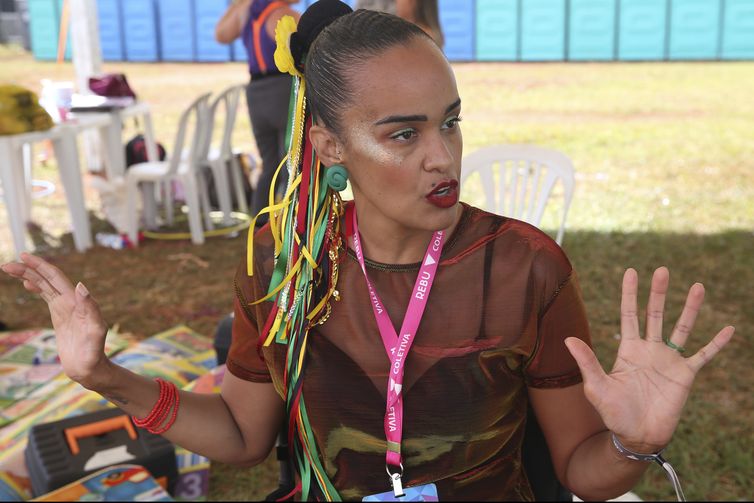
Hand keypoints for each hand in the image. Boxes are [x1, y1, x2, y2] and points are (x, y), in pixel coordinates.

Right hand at [1, 253, 110, 388]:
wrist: (90, 367)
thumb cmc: (94, 351)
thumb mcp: (95, 330)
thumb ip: (90, 308)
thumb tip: (81, 285)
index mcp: (77, 301)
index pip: (56, 277)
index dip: (41, 266)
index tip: (24, 257)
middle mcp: (71, 301)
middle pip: (47, 279)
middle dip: (29, 269)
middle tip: (6, 264)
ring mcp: (65, 308)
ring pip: (45, 286)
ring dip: (29, 276)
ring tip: (10, 269)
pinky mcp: (60, 316)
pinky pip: (46, 297)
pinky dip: (37, 288)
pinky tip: (27, 283)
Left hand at [565, 267, 733, 452]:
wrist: (637, 436)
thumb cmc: (614, 413)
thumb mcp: (596, 387)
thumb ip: (587, 362)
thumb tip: (568, 339)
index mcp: (628, 349)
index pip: (629, 314)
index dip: (629, 294)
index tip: (631, 272)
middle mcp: (649, 350)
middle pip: (655, 314)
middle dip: (658, 293)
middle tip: (662, 270)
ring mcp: (668, 360)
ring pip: (681, 328)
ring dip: (690, 308)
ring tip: (699, 287)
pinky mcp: (685, 375)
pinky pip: (703, 355)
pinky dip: (716, 343)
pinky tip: (729, 329)